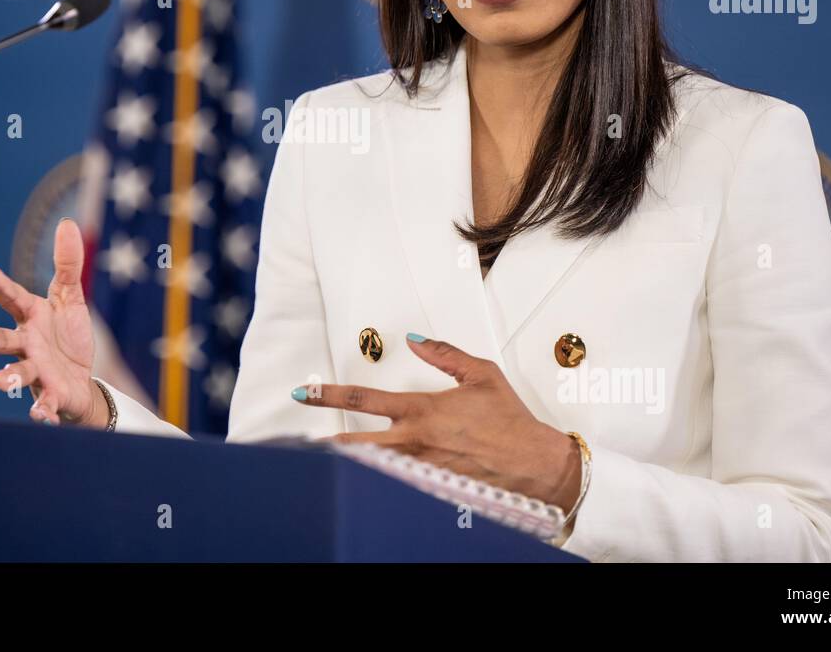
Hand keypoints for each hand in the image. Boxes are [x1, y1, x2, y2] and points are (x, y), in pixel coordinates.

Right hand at [0, 218, 102, 426]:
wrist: (79, 379)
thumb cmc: (67, 336)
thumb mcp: (71, 298)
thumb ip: (66, 265)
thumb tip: (67, 223)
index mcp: (31, 317)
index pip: (14, 299)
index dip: (1, 286)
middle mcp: (27, 343)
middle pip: (3, 340)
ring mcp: (37, 369)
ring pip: (19, 372)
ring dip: (8, 377)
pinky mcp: (50, 393)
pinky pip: (44, 402)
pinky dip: (41, 410)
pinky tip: (39, 415)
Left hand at [292, 334, 580, 510]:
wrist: (535, 464)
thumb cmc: (510, 420)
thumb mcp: (481, 373)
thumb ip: (444, 354)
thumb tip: (415, 339)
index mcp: (421, 410)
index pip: (362, 400)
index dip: (327, 396)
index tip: (303, 393)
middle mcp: (414, 442)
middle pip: (354, 445)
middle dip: (322, 445)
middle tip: (295, 444)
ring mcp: (420, 470)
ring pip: (370, 469)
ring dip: (345, 466)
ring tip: (317, 464)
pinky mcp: (432, 490)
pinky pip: (396, 486)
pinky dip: (376, 484)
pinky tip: (360, 485)